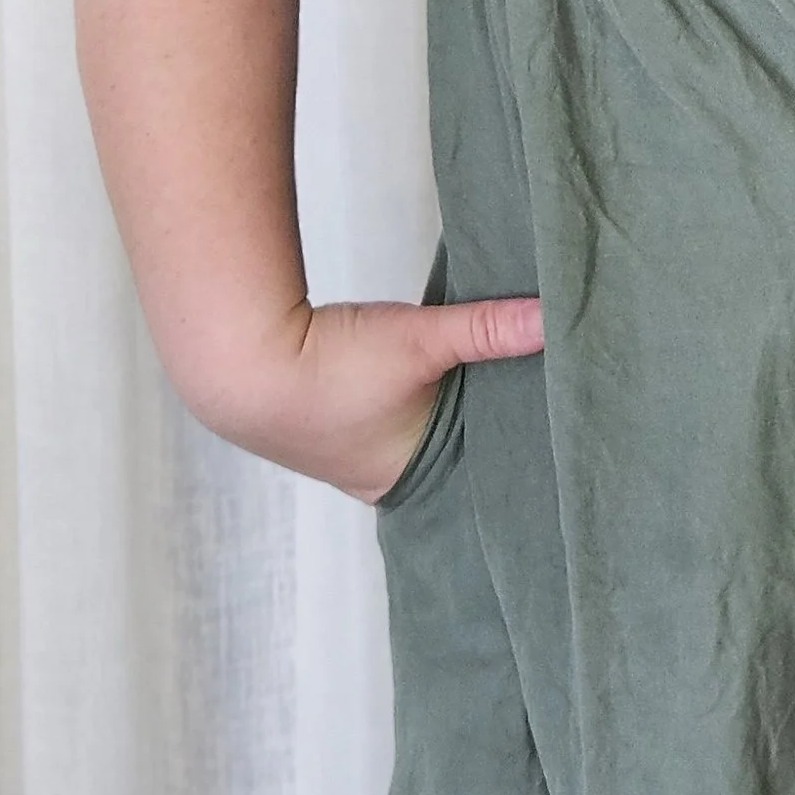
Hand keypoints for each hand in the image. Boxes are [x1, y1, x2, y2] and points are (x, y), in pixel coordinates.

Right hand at [191, 291, 544, 502]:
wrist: (241, 361)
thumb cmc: (331, 368)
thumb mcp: (420, 340)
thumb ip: (487, 327)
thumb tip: (553, 315)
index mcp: (402, 479)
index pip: (470, 471)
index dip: (503, 448)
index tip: (545, 428)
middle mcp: (373, 477)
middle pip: (442, 452)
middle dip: (476, 425)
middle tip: (530, 400)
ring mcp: (342, 452)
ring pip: (408, 432)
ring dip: (435, 407)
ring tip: (485, 382)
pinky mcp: (321, 420)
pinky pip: (379, 414)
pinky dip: (402, 397)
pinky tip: (420, 374)